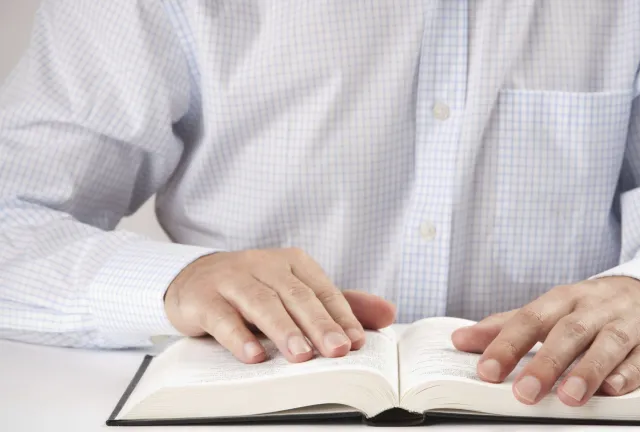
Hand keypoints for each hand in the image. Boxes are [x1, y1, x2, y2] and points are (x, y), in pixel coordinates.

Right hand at [164, 248, 395, 363]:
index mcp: (292, 262)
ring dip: (284, 330)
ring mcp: (232, 279)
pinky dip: (239, 336)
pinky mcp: (203, 297)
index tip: (356, 343)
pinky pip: (223, 317)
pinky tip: (254, 356)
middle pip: (296, 296)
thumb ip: (340, 305)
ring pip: (262, 303)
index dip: (341, 316)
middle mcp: (264, 265)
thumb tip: (389, 314)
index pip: (323, 290)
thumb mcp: (295, 293)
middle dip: (319, 324)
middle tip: (337, 351)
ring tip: (301, 355)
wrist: (191, 279)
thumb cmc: (254, 290)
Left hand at [451, 277, 639, 405]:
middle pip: (569, 332)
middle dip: (546, 363)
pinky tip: (613, 389)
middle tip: (524, 392)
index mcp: (565, 299)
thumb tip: (461, 340)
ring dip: (587, 371)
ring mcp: (630, 324)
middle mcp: (596, 308)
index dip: (507, 344)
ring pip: (608, 344)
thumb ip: (507, 326)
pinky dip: (629, 373)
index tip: (486, 370)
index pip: (530, 318)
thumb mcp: (552, 309)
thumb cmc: (595, 308)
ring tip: (568, 397)